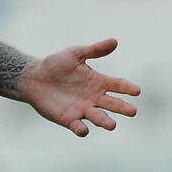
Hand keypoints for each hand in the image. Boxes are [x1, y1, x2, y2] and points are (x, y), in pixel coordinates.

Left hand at [20, 39, 139, 137]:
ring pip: (98, 117)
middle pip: (113, 104)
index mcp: (99, 82)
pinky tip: (82, 129)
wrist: (34, 77)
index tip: (136, 90)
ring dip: (105, 121)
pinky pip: (78, 127)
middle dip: (123, 108)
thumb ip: (95, 50)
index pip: (118, 85)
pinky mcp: (69, 119)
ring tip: (112, 125)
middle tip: (132, 111)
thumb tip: (115, 41)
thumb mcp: (76, 53)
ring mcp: (83, 110)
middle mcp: (94, 98)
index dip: (127, 88)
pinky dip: (81, 129)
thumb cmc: (56, 64)